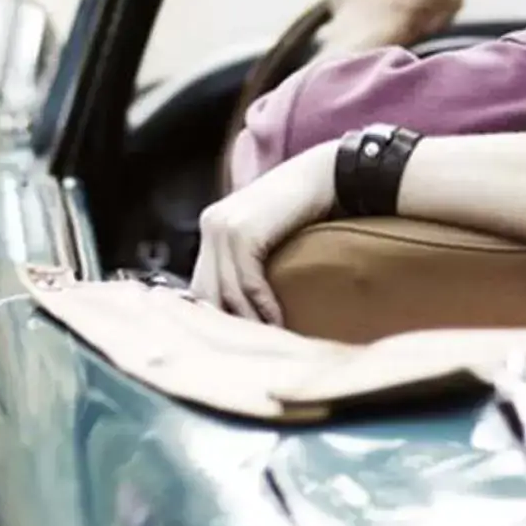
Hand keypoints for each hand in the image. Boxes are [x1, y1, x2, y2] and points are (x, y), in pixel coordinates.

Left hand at [192, 141, 337, 324]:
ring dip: (248, 322)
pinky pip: (248, 283)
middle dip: (225, 323)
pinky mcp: (243, 233)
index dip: (215, 315)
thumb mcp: (266, 232)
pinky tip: (278, 322)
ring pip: (226, 291)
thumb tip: (241, 304)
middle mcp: (212, 225)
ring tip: (268, 342)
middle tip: (248, 351)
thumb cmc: (303, 206)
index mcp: (212, 226)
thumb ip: (247, 258)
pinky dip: (262, 307)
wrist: (325, 174)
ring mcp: (224, 227)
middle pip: (205, 289)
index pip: (201, 282)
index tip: (234, 342)